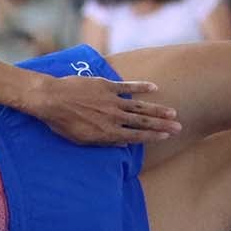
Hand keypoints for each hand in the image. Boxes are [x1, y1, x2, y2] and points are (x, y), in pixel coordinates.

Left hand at [22, 74, 181, 144]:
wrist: (51, 98)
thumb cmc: (61, 122)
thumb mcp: (81, 140)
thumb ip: (103, 142)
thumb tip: (122, 144)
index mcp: (108, 133)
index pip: (136, 136)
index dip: (153, 136)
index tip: (167, 137)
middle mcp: (114, 117)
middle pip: (143, 122)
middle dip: (162, 125)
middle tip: (179, 126)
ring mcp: (111, 100)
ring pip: (139, 106)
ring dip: (157, 109)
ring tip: (172, 112)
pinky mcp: (106, 86)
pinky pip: (127, 86)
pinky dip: (141, 86)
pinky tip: (154, 87)